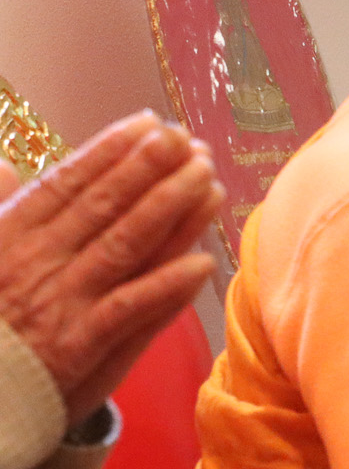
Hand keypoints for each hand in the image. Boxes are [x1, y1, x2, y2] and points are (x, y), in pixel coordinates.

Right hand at [0, 113, 220, 428]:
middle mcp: (36, 261)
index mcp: (10, 235)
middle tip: (187, 139)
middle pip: (102, 205)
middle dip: (148, 168)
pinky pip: (129, 309)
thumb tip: (4, 166)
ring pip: (122, 246)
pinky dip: (166, 285)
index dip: (110, 149)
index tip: (148, 123)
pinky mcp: (78, 345)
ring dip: (170, 211)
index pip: (67, 182)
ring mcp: (59, 302)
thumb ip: (0, 212)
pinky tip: (202, 262)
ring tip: (208, 180)